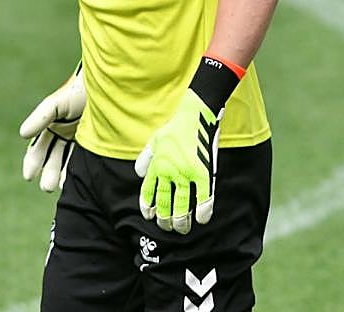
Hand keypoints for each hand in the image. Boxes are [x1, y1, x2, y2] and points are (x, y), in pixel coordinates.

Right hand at [18, 63, 85, 191]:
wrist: (107, 86)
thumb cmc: (78, 91)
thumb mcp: (57, 104)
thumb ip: (40, 118)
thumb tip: (22, 134)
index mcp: (51, 124)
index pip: (39, 147)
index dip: (33, 161)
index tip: (28, 176)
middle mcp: (64, 133)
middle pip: (52, 157)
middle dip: (48, 172)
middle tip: (47, 187)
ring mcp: (79, 138)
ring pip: (67, 161)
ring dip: (62, 174)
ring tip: (60, 186)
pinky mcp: (94, 142)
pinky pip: (83, 159)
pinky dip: (78, 170)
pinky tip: (77, 180)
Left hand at [134, 88, 219, 233]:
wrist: (195, 114)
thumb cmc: (175, 127)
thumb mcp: (153, 140)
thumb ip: (145, 158)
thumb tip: (139, 174)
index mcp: (157, 165)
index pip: (148, 192)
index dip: (148, 207)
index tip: (149, 216)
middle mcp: (169, 172)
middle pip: (164, 203)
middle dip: (164, 219)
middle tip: (166, 227)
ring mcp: (187, 173)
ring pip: (182, 205)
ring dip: (181, 220)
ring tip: (181, 229)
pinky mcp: (203, 172)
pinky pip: (203, 197)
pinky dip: (203, 210)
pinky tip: (202, 219)